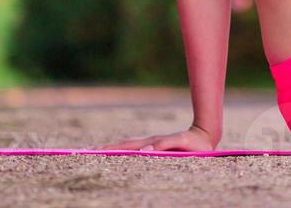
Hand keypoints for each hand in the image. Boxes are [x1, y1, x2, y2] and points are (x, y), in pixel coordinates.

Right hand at [98, 124, 216, 151]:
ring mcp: (151, 145)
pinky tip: (118, 155)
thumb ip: (164, 145)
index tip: (93, 150)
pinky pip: (135, 150)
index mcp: (151, 143)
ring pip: (127, 147)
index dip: (109, 149)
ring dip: (111, 149)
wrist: (205, 136)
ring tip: (96, 152)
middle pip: (122, 145)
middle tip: (86, 151)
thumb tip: (145, 151)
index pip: (126, 147)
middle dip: (104, 149)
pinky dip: (123, 151)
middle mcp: (148, 143)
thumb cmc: (194, 143)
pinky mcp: (155, 148)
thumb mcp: (181, 143)